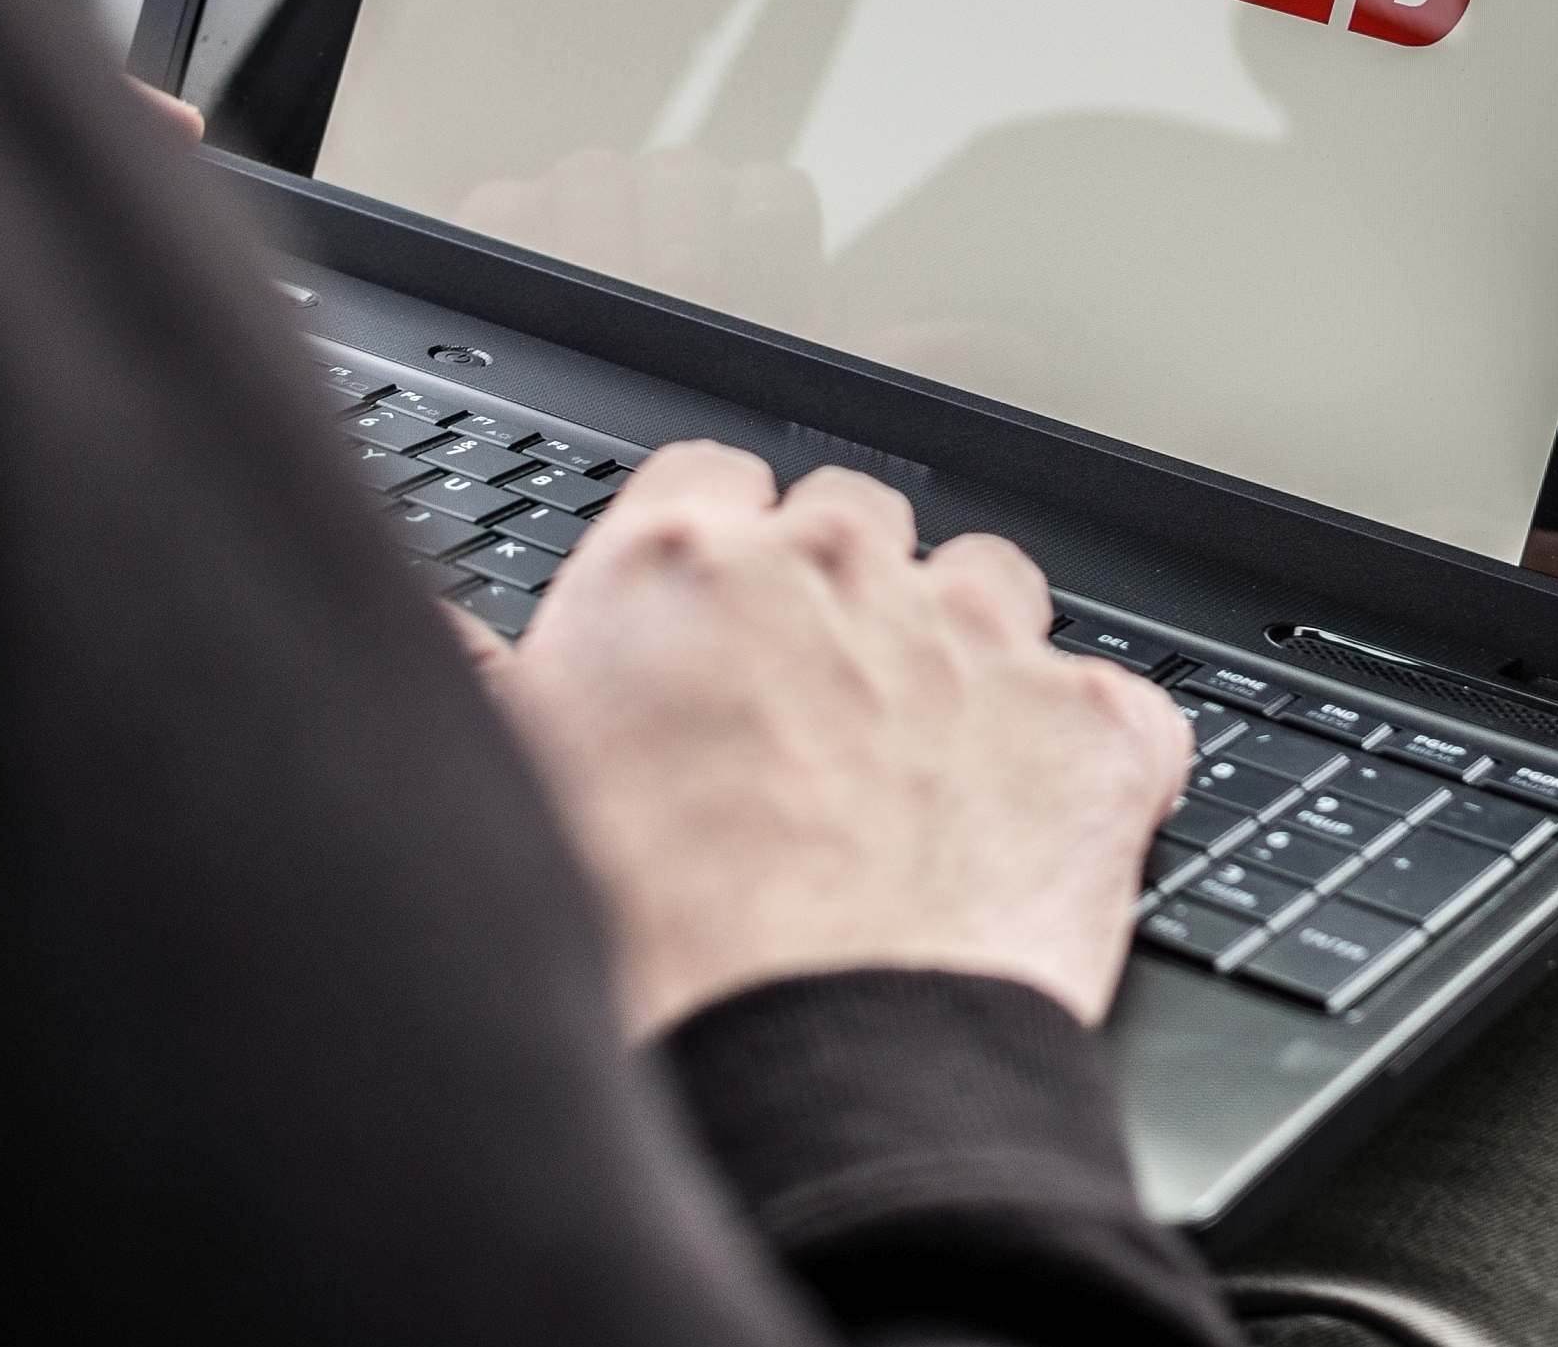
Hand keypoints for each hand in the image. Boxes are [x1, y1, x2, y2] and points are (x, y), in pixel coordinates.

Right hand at [470, 443, 1190, 1037]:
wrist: (815, 1080)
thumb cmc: (658, 963)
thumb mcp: (520, 801)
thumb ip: (487, 684)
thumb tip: (443, 634)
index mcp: (682, 570)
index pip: (711, 477)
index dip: (719, 549)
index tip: (721, 613)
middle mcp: (836, 573)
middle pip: (855, 518)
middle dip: (844, 594)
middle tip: (818, 713)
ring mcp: (980, 640)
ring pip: (992, 581)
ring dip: (968, 651)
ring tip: (934, 768)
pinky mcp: (1095, 728)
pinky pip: (1114, 702)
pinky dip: (1084, 754)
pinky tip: (1033, 828)